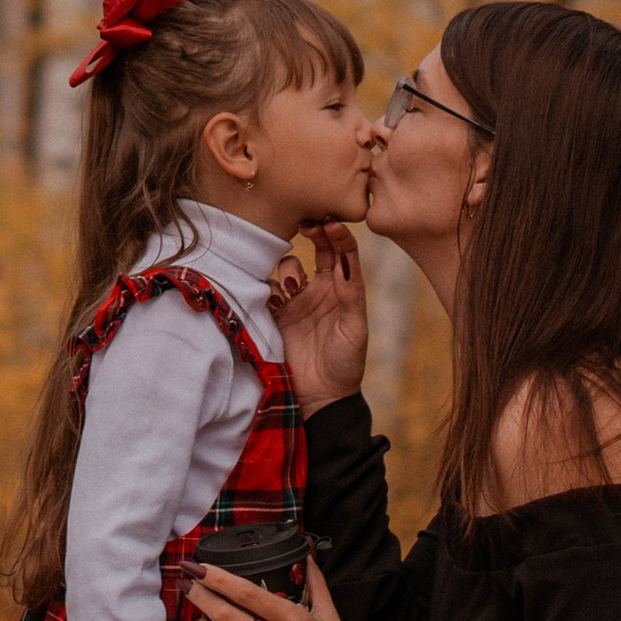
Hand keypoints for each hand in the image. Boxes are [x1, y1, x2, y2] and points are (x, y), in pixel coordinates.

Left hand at [188, 556, 401, 620]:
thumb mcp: (330, 615)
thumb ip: (315, 583)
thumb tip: (304, 554)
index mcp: (294, 619)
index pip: (246, 592)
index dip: (216, 577)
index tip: (199, 566)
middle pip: (224, 615)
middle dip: (199, 596)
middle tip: (187, 584)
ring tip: (197, 617)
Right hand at [269, 220, 369, 407]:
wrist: (320, 398)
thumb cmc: (345, 364)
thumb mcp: (355, 329)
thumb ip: (350, 294)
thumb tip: (344, 260)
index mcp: (341, 290)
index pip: (341, 253)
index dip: (337, 234)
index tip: (330, 222)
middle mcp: (318, 290)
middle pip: (314, 250)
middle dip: (311, 233)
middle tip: (306, 225)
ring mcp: (294, 302)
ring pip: (287, 267)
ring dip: (288, 269)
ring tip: (291, 288)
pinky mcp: (273, 315)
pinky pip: (265, 290)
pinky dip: (267, 288)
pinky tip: (274, 300)